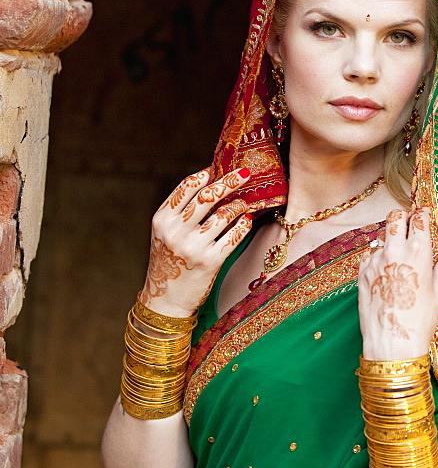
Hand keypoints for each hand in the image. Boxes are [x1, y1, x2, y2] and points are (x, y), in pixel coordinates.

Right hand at [139, 167, 251, 317]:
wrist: (166, 299)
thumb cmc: (169, 262)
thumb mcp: (165, 233)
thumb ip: (181, 211)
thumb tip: (210, 183)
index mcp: (162, 220)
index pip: (187, 187)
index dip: (206, 174)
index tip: (219, 167)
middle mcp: (176, 231)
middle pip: (208, 196)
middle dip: (230, 180)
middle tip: (246, 172)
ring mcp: (193, 247)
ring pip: (224, 214)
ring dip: (238, 205)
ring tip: (243, 203)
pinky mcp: (210, 261)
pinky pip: (234, 235)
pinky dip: (243, 224)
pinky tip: (246, 221)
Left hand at [358, 207, 437, 360]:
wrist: (392, 343)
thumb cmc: (421, 320)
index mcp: (418, 252)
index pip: (419, 218)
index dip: (423, 214)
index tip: (426, 216)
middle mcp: (394, 251)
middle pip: (394, 216)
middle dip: (403, 217)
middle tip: (411, 227)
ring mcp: (375, 261)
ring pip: (382, 236)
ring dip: (392, 240)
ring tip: (401, 259)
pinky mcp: (362, 273)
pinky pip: (370, 255)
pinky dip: (379, 258)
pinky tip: (388, 274)